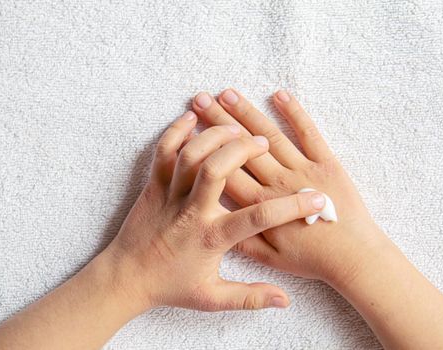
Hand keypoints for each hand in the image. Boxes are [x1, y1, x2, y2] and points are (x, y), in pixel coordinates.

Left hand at [103, 111, 326, 311]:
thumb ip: (249, 297)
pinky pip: (162, 151)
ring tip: (235, 127)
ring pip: (190, 154)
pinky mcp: (153, 185)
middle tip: (262, 143)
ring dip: (213, 135)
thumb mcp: (211, 298)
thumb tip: (284, 300)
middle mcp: (191, 211)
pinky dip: (175, 131)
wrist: (126, 278)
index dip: (291, 208)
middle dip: (243, 150)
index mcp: (211, 237)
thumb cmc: (169, 286)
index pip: (258, 219)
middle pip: (217, 169)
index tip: (317, 199)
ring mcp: (169, 195)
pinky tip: (191, 118)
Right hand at [192, 89, 389, 286]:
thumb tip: (216, 224)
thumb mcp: (272, 259)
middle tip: (201, 100)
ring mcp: (302, 169)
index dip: (206, 149)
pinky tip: (279, 95)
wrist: (355, 256)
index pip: (226, 172)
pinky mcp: (326, 162)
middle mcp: (277, 182)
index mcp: (260, 205)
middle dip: (219, 122)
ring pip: (269, 135)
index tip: (190, 130)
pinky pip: (308, 132)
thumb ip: (243, 241)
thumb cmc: (313, 260)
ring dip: (248, 112)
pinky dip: (295, 112)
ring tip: (228, 93)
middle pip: (241, 148)